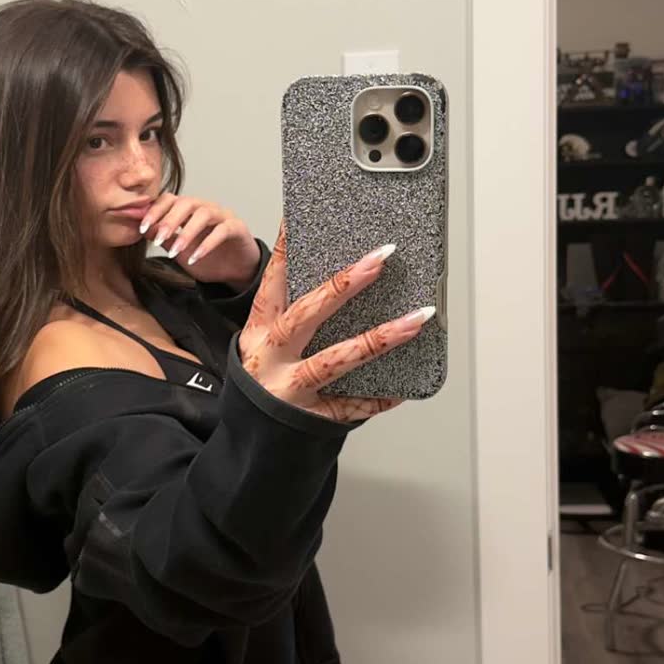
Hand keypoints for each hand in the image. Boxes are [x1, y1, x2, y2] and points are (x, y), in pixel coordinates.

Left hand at [140, 192, 260, 288]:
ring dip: (187, 233)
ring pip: (203, 214)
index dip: (155, 211)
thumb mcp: (179, 251)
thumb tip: (143, 228)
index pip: (169, 200)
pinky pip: (222, 230)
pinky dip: (207, 244)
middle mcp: (205, 208)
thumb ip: (164, 238)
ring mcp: (223, 216)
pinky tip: (195, 258)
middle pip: (186, 203)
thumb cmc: (207, 258)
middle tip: (157, 239)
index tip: (141, 228)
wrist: (235, 271)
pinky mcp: (237, 228)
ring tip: (175, 252)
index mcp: (189, 210)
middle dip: (169, 220)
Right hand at [238, 222, 433, 423]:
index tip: (300, 220)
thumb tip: (342, 280)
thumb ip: (292, 316)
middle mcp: (271, 357)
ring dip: (379, 338)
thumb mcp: (261, 345)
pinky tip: (404, 388)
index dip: (287, 252)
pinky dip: (378, 398)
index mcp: (259, 332)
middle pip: (307, 314)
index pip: (273, 284)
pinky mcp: (311, 417)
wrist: (248, 443)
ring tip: (416, 318)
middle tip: (379, 259)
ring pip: (337, 359)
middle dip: (344, 286)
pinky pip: (351, 405)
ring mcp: (291, 388)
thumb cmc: (261, 383)